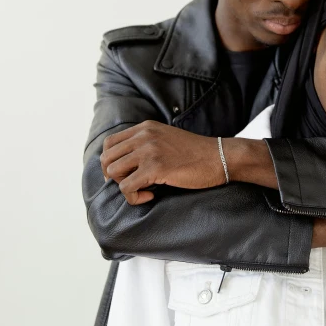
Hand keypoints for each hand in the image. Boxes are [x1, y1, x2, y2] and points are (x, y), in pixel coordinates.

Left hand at [100, 121, 222, 204]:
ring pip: (113, 172)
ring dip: (123, 186)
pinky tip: (151, 196)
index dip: (110, 162)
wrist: (219, 157)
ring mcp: (148, 150)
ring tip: (142, 189)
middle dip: (113, 176)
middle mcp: (143, 136)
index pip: (109, 143)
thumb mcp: (166, 138)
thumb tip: (126, 163)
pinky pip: (127, 187)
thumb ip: (146, 143)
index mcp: (145, 128)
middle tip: (130, 185)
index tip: (122, 175)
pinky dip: (134, 197)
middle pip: (106, 158)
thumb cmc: (195, 153)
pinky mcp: (155, 167)